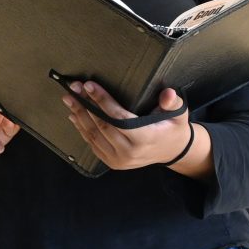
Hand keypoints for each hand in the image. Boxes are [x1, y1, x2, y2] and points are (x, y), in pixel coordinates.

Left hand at [62, 83, 190, 170]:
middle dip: (85, 105)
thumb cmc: (172, 127)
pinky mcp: (112, 162)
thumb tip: (167, 93)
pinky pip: (93, 144)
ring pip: (94, 136)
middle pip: (102, 126)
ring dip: (79, 116)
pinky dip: (82, 129)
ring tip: (69, 98)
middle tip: (73, 87)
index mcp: (145, 138)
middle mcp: (130, 152)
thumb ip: (172, 102)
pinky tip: (74, 115)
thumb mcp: (178, 113)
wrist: (171, 151)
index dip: (103, 101)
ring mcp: (120, 160)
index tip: (89, 85)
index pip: (119, 118)